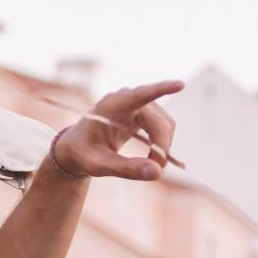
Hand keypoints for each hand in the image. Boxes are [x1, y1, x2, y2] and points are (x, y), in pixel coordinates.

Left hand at [49, 80, 182, 181]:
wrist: (78, 146)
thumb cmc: (84, 153)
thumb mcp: (99, 165)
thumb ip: (126, 169)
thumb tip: (157, 172)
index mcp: (112, 106)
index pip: (140, 95)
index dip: (161, 89)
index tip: (179, 85)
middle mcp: (128, 99)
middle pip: (160, 122)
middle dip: (163, 148)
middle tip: (156, 172)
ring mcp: (139, 104)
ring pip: (166, 125)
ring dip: (164, 147)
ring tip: (150, 166)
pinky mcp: (144, 112)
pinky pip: (163, 127)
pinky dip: (162, 144)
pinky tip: (152, 157)